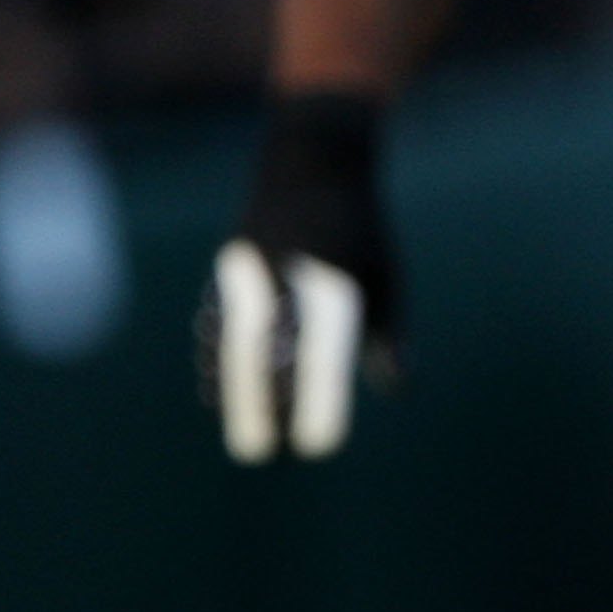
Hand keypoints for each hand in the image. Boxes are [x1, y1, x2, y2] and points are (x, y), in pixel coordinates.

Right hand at [203, 93, 398, 460]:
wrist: (312, 159)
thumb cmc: (360, 233)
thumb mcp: (386, 279)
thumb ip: (388, 337)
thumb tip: (396, 388)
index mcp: (337, 285)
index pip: (322, 358)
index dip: (319, 405)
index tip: (318, 446)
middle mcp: (288, 275)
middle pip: (263, 353)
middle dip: (256, 406)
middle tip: (257, 452)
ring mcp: (251, 267)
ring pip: (230, 340)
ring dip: (231, 390)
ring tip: (244, 434)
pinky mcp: (228, 265)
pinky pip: (216, 321)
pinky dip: (216, 359)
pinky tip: (216, 391)